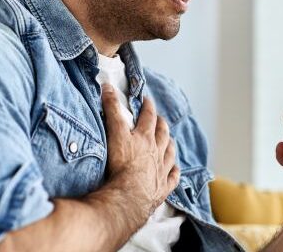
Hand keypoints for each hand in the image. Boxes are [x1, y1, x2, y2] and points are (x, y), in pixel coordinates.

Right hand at [101, 84, 178, 214]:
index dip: (148, 107)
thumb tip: (108, 86)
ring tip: (170, 141)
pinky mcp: (162, 188)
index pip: (148, 117)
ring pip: (169, 154)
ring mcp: (161, 170)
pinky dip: (174, 172)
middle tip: (161, 119)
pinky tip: (175, 170)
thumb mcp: (114, 132)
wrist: (130, 195)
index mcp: (145, 137)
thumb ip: (112, 109)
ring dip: (170, 145)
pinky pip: (172, 178)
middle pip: (162, 134)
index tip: (147, 100)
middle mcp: (156, 152)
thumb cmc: (122, 164)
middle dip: (161, 124)